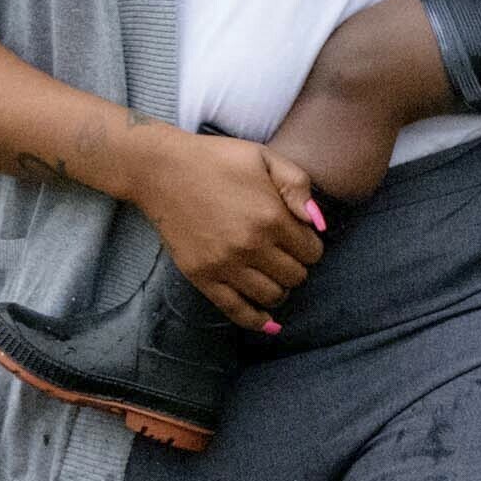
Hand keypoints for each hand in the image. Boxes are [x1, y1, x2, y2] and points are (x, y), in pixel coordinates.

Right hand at [122, 129, 325, 331]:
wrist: (161, 170)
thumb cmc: (216, 159)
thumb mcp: (264, 157)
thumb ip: (298, 186)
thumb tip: (318, 223)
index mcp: (271, 216)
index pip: (313, 252)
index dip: (310, 245)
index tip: (298, 237)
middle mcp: (251, 246)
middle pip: (296, 276)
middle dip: (297, 266)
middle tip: (284, 254)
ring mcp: (225, 265)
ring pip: (272, 296)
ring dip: (280, 288)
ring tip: (272, 274)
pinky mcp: (202, 277)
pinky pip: (236, 311)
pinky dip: (257, 321)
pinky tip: (269, 322)